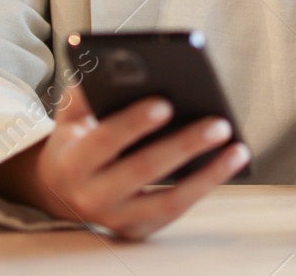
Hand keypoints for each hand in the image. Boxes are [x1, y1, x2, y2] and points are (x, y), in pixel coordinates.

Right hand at [0, 85, 249, 239]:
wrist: (58, 192)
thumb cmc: (77, 141)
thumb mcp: (71, 117)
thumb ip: (86, 92)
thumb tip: (113, 66)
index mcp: (73, 161)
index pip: (104, 140)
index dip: (134, 123)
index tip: (166, 103)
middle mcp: (92, 196)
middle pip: (143, 170)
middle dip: (183, 146)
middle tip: (219, 124)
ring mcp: (116, 218)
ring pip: (168, 201)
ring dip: (208, 175)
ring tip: (237, 149)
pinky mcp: (138, 230)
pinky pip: (176, 210)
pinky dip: (205, 187)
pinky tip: (230, 164)